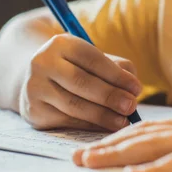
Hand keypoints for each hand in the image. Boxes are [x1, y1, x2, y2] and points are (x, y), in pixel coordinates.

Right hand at [19, 34, 141, 130]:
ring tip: (123, 120)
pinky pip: (66, 121)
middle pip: (80, 82)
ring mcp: (35, 88)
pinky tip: (106, 126)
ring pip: (73, 105)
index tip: (137, 88)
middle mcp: (43, 63)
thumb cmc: (76, 66)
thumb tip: (133, 89)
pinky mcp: (34, 111)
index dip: (117, 75)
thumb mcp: (94, 58)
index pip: (92, 59)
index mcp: (61, 44)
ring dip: (102, 115)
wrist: (36, 77)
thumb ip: (117, 68)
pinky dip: (90, 125)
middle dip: (110, 96)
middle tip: (131, 106)